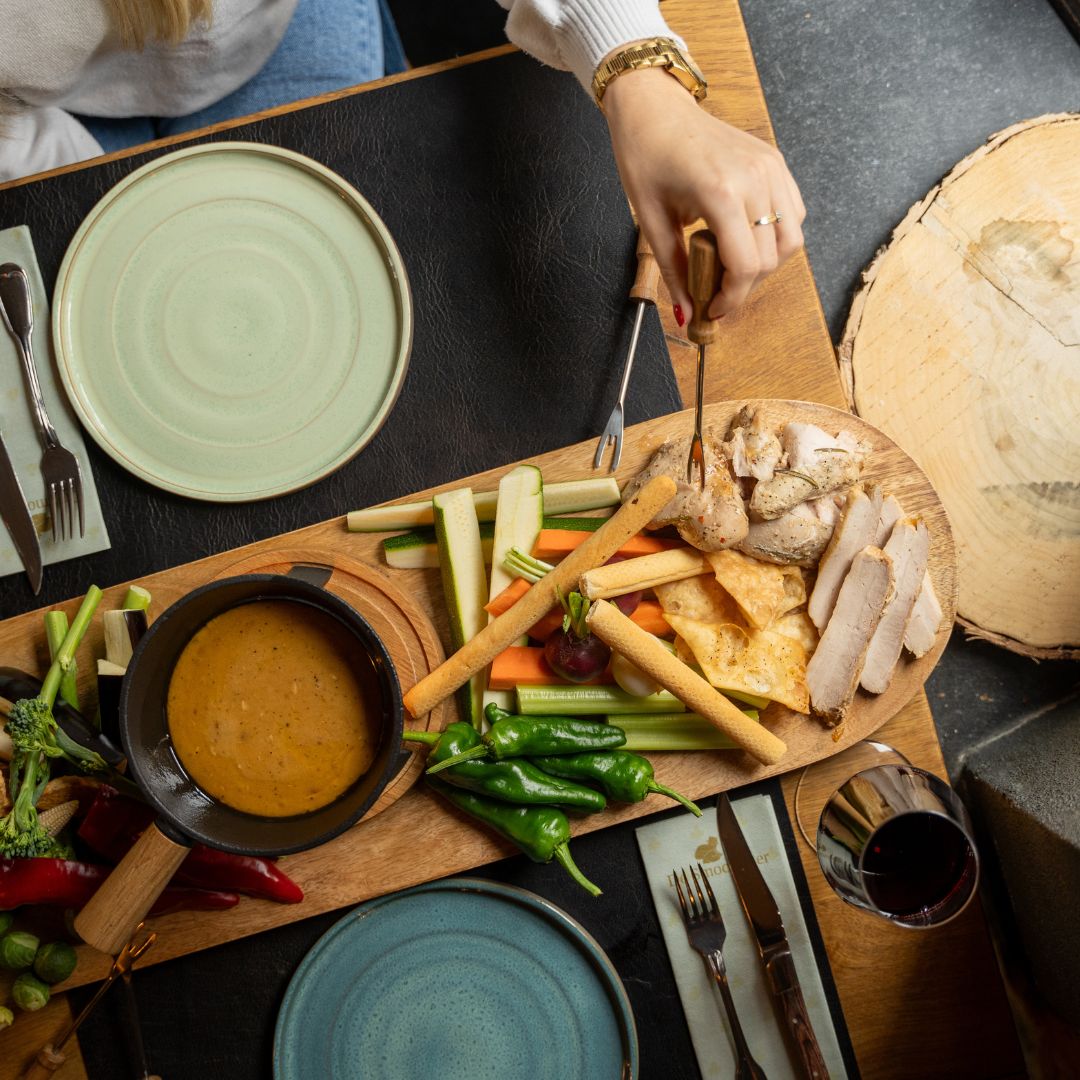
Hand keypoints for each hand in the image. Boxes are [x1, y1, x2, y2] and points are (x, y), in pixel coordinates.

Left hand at [603, 67, 805, 322]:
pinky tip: (745, 238)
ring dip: (765, 264)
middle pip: (771, 259)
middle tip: (718, 292)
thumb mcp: (652, 221)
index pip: (747, 266)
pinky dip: (776, 236)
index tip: (714, 309)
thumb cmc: (646, 157)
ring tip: (732, 266)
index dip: (732, 298)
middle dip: (745, 286)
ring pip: (791, 239)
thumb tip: (686, 315)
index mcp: (721, 193)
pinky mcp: (775, 162)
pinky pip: (794, 213)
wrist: (654, 107)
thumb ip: (674, 271)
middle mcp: (755, 179)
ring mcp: (770, 168)